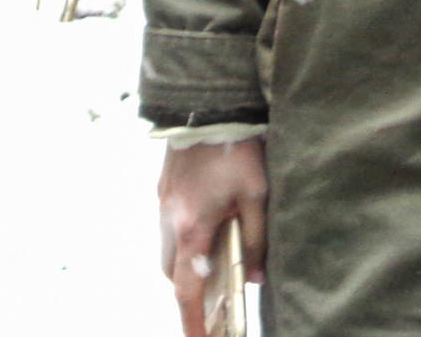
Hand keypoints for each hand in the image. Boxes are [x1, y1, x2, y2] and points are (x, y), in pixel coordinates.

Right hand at [159, 138, 267, 336]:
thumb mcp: (257, 194)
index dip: (193, 321)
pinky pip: (169, 230)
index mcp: (192, 228)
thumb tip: (255, 279)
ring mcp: (162, 206)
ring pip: (168, 253)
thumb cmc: (235, 149)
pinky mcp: (163, 191)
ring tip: (213, 273)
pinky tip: (206, 234)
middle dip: (190, 295)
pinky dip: (184, 243)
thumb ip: (257, 238)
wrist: (205, 106)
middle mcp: (170, 222)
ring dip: (187, 266)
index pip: (187, 289)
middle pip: (174, 275)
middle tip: (214, 307)